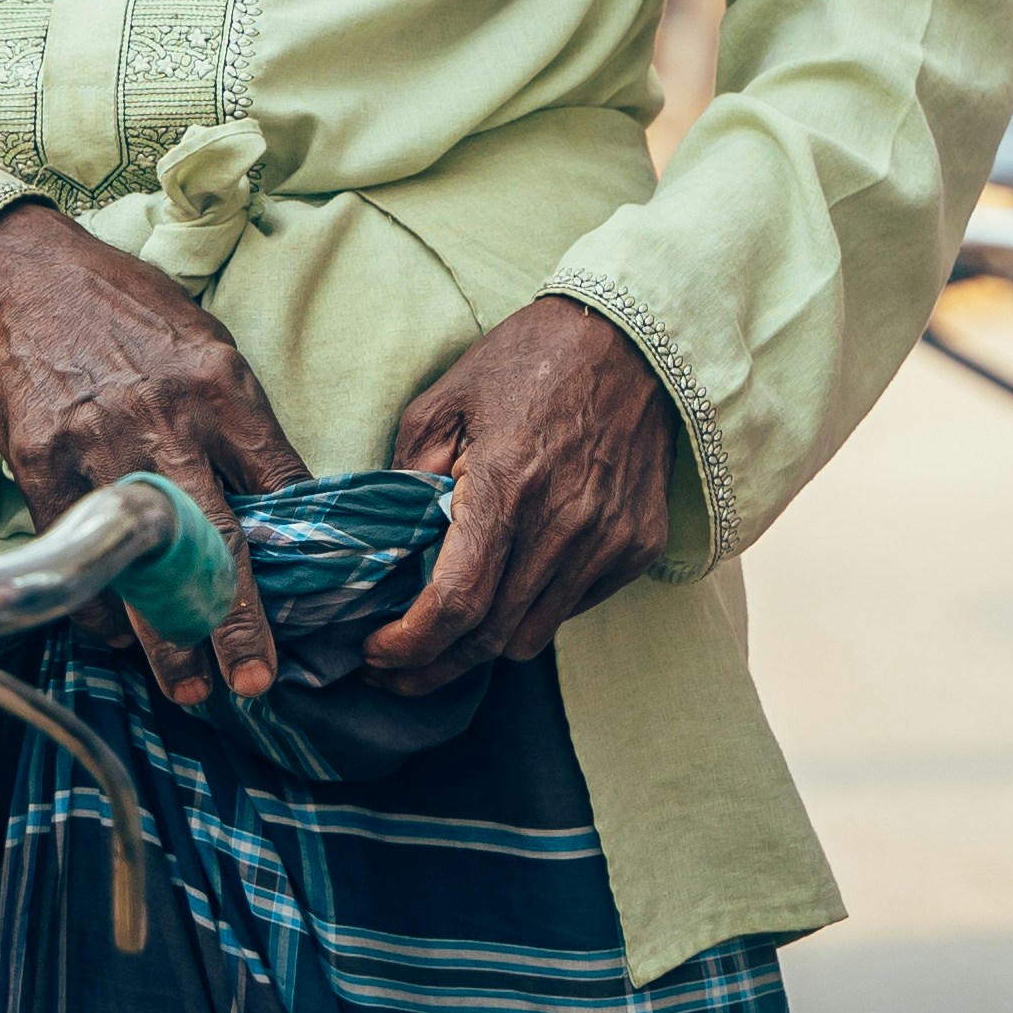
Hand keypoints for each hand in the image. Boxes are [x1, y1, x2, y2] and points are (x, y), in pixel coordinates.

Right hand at [0, 201, 300, 707]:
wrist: (27, 280)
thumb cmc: (129, 312)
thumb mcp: (208, 345)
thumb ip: (240, 421)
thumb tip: (278, 502)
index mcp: (220, 387)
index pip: (280, 484)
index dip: (303, 555)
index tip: (318, 610)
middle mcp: (165, 420)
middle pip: (214, 543)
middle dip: (237, 623)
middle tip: (256, 684)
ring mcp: (99, 447)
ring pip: (143, 566)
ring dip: (167, 638)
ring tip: (188, 688)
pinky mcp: (43, 464)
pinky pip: (78, 554)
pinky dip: (99, 603)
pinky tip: (118, 632)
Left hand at [364, 295, 676, 687]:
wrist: (633, 341)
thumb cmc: (529, 361)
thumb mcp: (446, 398)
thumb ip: (411, 471)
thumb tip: (388, 538)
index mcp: (508, 485)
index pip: (455, 603)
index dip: (409, 644)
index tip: (375, 652)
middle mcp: (564, 525)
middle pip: (490, 637)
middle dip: (432, 667)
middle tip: (393, 670)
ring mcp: (607, 541)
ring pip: (532, 636)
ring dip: (481, 647)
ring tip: (444, 639)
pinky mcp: (637, 547)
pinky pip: (573, 608)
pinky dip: (534, 611)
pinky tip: (508, 588)